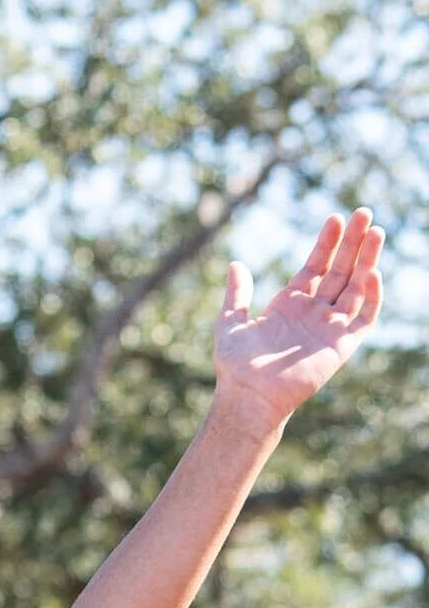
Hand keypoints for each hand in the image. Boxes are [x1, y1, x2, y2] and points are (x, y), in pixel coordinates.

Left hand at [213, 208, 383, 431]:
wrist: (248, 395)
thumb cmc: (235, 364)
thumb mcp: (230, 322)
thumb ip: (237, 294)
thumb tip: (235, 264)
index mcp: (289, 304)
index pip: (315, 266)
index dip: (326, 243)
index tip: (334, 218)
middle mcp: (313, 312)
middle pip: (340, 270)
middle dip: (353, 243)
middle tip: (364, 213)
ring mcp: (329, 326)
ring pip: (356, 287)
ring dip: (367, 260)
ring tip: (376, 231)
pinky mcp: (341, 345)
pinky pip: (364, 317)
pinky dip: (370, 296)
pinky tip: (371, 273)